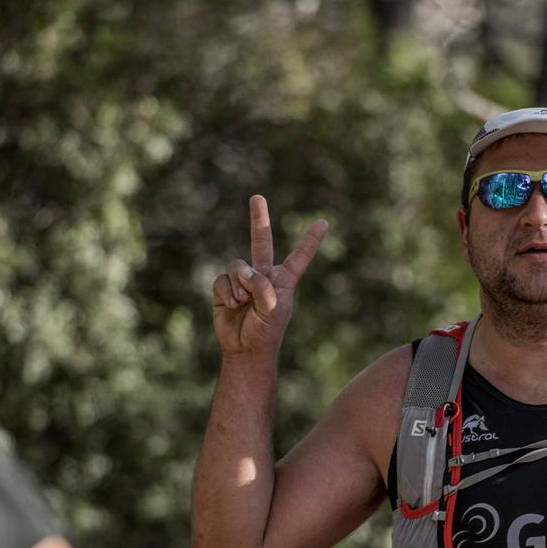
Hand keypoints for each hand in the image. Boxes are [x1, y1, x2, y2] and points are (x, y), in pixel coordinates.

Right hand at [211, 194, 327, 355]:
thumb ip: (263, 289)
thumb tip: (246, 273)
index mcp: (284, 280)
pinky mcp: (225, 288)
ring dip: (240, 286)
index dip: (310, 240)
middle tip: (257, 197)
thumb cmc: (266, 333)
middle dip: (259, 220)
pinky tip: (232, 306)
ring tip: (244, 303)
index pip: (299, 256)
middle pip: (261, 242)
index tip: (323, 223)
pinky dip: (227, 293)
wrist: (245, 350)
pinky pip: (223, 279)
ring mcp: (243, 280)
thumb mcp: (273, 311)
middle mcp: (264, 275)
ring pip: (237, 265)